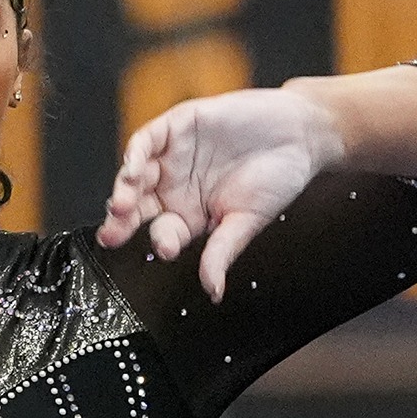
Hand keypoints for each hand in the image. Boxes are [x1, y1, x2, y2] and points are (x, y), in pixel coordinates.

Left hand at [96, 87, 345, 301]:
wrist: (301, 134)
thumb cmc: (277, 177)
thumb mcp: (247, 220)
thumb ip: (222, 251)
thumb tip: (213, 291)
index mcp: (190, 213)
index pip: (163, 232)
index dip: (160, 241)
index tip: (166, 249)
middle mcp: (175, 186)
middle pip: (138, 206)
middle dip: (122, 221)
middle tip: (115, 232)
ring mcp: (173, 157)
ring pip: (137, 175)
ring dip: (125, 190)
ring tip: (123, 204)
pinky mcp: (177, 127)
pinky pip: (147, 140)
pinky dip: (137, 154)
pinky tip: (133, 168)